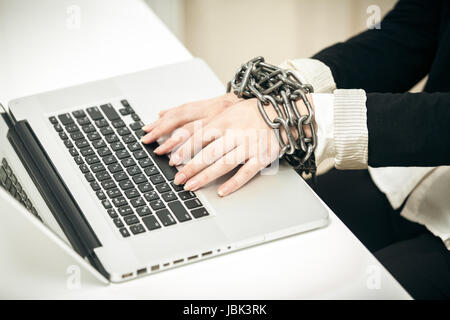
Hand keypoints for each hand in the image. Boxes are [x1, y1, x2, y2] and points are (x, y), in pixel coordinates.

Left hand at [141, 94, 314, 196]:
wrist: (281, 112)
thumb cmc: (250, 113)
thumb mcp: (226, 112)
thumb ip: (207, 124)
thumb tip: (182, 134)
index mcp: (224, 121)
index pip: (200, 136)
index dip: (185, 149)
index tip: (172, 161)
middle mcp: (235, 133)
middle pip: (209, 153)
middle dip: (191, 168)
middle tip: (177, 179)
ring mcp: (249, 146)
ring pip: (224, 164)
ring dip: (206, 176)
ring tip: (191, 186)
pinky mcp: (262, 157)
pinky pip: (246, 172)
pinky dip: (233, 183)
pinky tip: (221, 191)